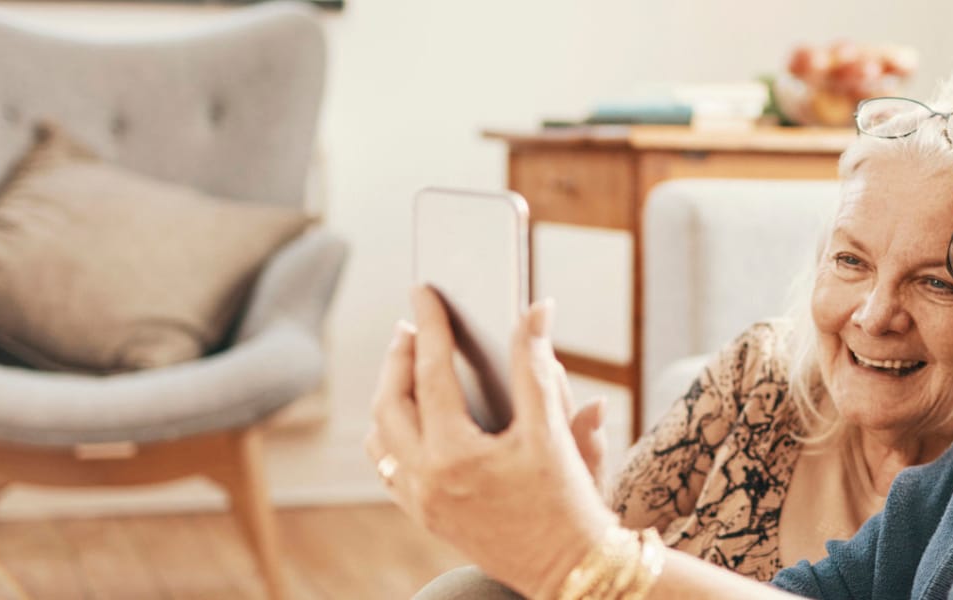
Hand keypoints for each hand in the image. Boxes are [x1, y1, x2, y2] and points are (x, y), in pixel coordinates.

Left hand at [366, 286, 618, 597]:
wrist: (573, 572)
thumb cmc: (570, 504)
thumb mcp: (554, 432)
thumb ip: (537, 366)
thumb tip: (535, 310)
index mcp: (457, 456)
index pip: (431, 374)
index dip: (430, 326)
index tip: (424, 291)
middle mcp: (427, 480)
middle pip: (389, 403)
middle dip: (398, 359)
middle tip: (412, 327)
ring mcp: (421, 503)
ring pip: (379, 438)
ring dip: (387, 397)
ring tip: (407, 365)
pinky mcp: (425, 518)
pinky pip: (389, 468)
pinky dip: (391, 433)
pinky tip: (410, 413)